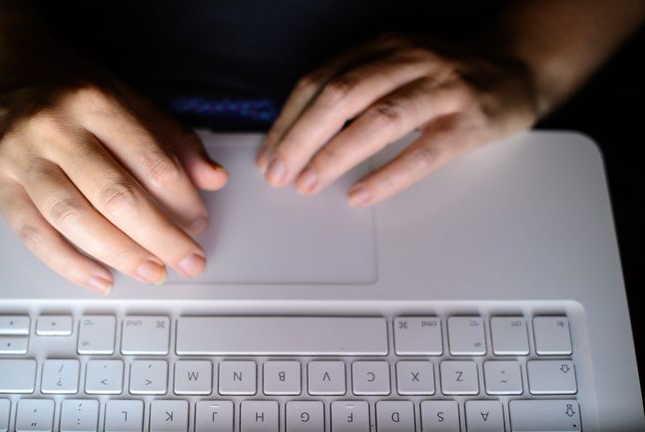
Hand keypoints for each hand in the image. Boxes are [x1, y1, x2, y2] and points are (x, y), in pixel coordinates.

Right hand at [0, 47, 227, 292]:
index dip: (183, 200)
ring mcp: (22, 156)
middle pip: (116, 196)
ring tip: (152, 272)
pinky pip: (33, 233)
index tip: (199, 223)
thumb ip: (172, 137)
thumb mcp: (126, 96)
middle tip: (188, 261)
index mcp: (96, 102)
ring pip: (75, 218)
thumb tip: (213, 179)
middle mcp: (56, 128)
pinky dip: (68, 263)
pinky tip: (100, 278)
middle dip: (160, 237)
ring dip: (120, 255)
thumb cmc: (65, 84)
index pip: (151, 161)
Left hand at [257, 34, 539, 205]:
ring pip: (379, 119)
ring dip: (336, 154)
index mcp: (382, 47)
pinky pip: (423, 152)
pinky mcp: (469, 122)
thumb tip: (298, 135)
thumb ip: (353, 88)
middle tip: (278, 175)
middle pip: (341, 96)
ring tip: (309, 184)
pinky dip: (388, 175)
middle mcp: (408, 60)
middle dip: (301, 139)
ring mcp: (441, 89)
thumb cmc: (444, 78)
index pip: (320, 81)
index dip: (288, 120)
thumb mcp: (395, 67)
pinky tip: (361, 194)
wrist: (517, 69)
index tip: (268, 155)